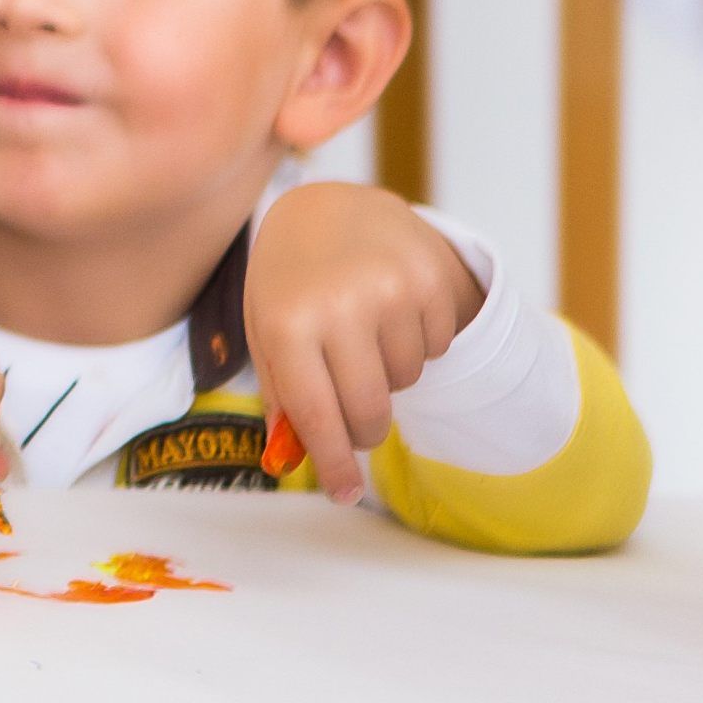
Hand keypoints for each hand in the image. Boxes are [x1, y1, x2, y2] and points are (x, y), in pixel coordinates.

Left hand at [246, 181, 482, 501]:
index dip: (334, 463)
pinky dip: (414, 344)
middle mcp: (340, 305)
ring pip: (406, 380)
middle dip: (365, 430)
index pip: (317, 415)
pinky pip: (435, 347)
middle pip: (371, 410)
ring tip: (361, 335)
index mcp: (287, 323)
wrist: (329, 208)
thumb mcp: (267, 333)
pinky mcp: (431, 278)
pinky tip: (388, 312)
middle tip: (357, 423)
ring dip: (387, 375)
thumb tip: (297, 461)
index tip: (344, 494)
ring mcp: (391, 289)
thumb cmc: (288, 281)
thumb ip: (282, 397)